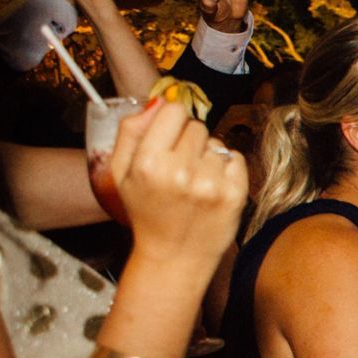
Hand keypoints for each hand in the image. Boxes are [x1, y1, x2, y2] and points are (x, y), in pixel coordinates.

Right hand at [112, 98, 249, 271]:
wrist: (175, 256)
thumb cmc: (147, 211)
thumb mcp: (121, 172)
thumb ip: (131, 131)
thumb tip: (159, 100)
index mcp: (149, 162)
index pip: (174, 110)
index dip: (171, 122)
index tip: (168, 138)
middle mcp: (181, 171)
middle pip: (197, 126)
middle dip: (188, 141)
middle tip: (179, 168)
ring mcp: (211, 184)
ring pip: (216, 143)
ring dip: (207, 157)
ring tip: (194, 182)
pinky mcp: (235, 194)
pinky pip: (236, 158)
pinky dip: (227, 168)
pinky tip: (212, 187)